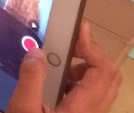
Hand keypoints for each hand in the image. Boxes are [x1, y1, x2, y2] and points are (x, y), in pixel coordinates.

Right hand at [7, 21, 121, 112]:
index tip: (78, 29)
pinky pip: (93, 98)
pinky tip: (57, 88)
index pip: (103, 70)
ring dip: (87, 70)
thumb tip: (37, 52)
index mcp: (83, 110)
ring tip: (60, 67)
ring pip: (103, 88)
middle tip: (70, 45)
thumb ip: (30, 80)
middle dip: (94, 56)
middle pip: (110, 77)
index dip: (93, 46)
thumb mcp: (23, 112)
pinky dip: (81, 84)